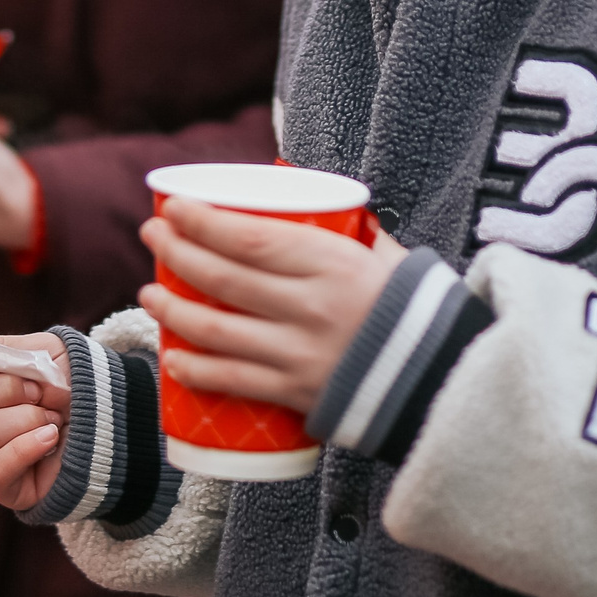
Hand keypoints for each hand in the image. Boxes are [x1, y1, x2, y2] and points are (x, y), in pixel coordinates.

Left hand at [139, 199, 407, 414]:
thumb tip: (317, 201)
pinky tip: (173, 357)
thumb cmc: (416, 310)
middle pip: (226, 280)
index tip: (174, 206)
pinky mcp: (299, 395)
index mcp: (333, 264)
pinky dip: (198, 370)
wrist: (446, 380)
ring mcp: (302, 355)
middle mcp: (312, 308)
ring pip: (220, 332)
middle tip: (152, 235)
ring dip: (175, 310)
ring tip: (149, 292)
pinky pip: (237, 382)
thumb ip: (354, 233)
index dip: (203, 222)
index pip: (251, 239)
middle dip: (178, 254)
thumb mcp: (389, 258)